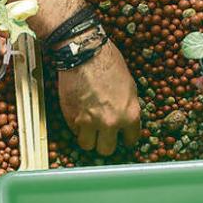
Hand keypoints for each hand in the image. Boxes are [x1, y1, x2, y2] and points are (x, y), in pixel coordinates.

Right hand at [58, 40, 140, 155]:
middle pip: (107, 149)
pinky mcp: (71, 117)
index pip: (131, 140)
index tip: (122, 136)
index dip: (125, 137)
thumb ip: (127, 107)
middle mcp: (110, 122)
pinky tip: (78, 113)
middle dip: (105, 142)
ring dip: (88, 138)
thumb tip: (125, 119)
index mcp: (129, 114)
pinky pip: (74, 131)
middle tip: (103, 135)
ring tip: (88, 128)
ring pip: (87, 145)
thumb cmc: (108, 63)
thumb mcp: (129, 86)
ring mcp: (89, 122)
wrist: (83, 52)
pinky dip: (76, 126)